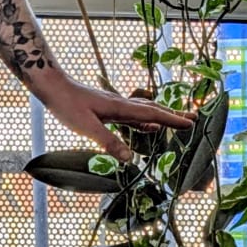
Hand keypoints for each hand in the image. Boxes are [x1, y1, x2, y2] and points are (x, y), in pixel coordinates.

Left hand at [35, 73, 193, 161]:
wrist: (53, 87)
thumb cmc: (67, 106)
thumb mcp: (86, 127)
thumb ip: (108, 142)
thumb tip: (130, 159)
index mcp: (120, 108)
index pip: (152, 114)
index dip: (172, 119)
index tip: (191, 123)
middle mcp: (121, 104)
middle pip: (154, 109)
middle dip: (174, 115)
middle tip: (194, 119)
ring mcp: (115, 105)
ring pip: (145, 111)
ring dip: (162, 116)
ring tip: (177, 122)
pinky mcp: (107, 108)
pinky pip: (133, 115)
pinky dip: (145, 121)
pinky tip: (148, 127)